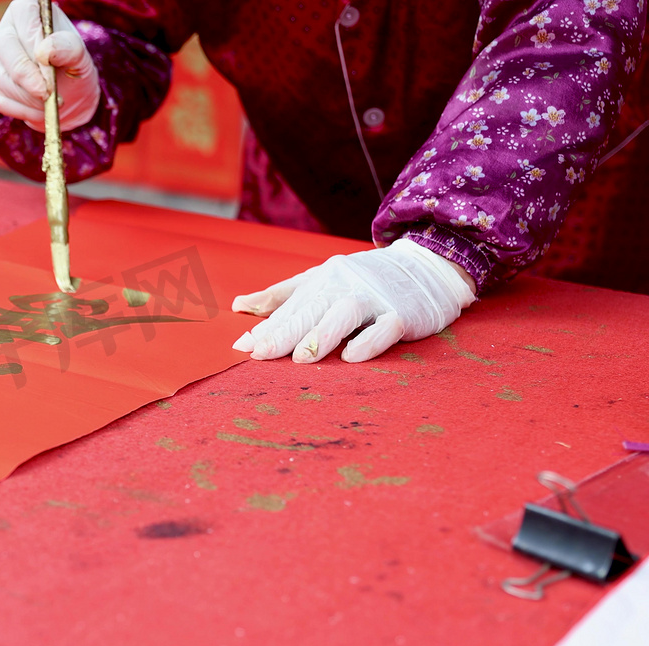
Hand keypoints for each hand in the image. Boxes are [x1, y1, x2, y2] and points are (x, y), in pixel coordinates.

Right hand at [0, 0, 100, 131]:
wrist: (69, 92)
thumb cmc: (74, 67)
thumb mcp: (81, 57)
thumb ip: (69, 48)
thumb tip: (44, 51)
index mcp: (28, 11)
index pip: (24, 19)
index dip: (35, 46)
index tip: (50, 72)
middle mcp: (6, 30)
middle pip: (4, 48)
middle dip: (27, 78)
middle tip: (49, 96)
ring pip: (0, 78)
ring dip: (28, 99)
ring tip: (52, 104)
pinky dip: (21, 111)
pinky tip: (40, 112)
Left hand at [231, 239, 476, 362]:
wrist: (426, 266)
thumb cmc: (364, 279)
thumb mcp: (319, 280)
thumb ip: (280, 296)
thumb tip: (238, 306)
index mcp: (321, 280)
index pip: (290, 307)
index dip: (266, 327)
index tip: (242, 346)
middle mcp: (344, 286)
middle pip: (310, 309)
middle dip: (284, 333)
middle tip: (260, 354)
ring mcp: (374, 298)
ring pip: (344, 315)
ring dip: (321, 336)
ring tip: (300, 359)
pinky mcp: (402, 313)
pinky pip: (385, 328)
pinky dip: (368, 342)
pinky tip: (351, 357)